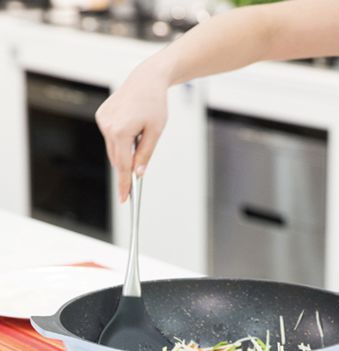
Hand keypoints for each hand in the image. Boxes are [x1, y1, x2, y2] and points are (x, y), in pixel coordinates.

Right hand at [95, 61, 168, 201]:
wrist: (146, 80)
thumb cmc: (155, 105)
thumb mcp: (155, 132)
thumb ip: (145, 155)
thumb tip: (138, 174)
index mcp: (121, 131)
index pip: (123, 165)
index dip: (125, 184)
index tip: (124, 199)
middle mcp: (107, 126)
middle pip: (117, 159)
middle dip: (126, 169)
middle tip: (133, 184)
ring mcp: (102, 120)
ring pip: (113, 149)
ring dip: (124, 152)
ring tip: (139, 137)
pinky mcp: (101, 116)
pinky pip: (110, 137)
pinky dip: (119, 140)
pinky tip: (131, 129)